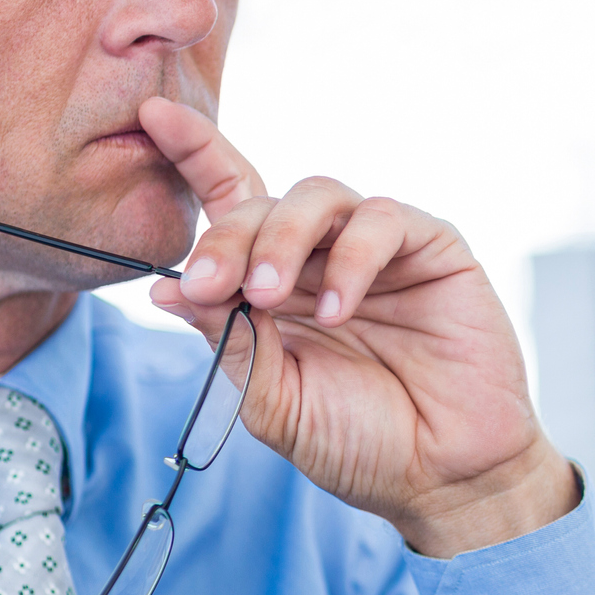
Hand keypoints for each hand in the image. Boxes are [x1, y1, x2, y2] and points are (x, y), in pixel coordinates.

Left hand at [138, 97, 577, 556]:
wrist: (441, 477)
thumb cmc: (358, 443)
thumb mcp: (272, 402)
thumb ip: (227, 343)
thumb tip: (167, 290)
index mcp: (274, 287)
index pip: (230, 205)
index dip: (194, 155)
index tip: (153, 117)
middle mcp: (321, 257)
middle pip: (261, 202)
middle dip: (227, 237)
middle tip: (212, 286)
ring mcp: (377, 250)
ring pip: (318, 195)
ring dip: (281, 239)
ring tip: (268, 297)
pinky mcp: (433, 249)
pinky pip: (382, 220)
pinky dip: (350, 258)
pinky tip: (337, 307)